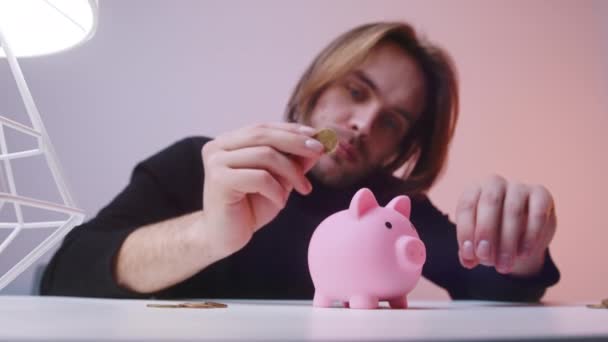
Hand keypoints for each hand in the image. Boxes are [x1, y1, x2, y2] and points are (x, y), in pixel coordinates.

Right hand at [200, 122, 323, 255]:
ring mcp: (216, 162)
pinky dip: (277, 189)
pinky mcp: (219, 180)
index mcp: (229, 142)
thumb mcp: (278, 181)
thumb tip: (318, 144)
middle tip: (319, 151)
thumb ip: (293, 162)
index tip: (316, 135)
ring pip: (264, 155)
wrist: (224, 237)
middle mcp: (218, 147)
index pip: (263, 127)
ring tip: (303, 189)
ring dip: (291, 171)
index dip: (291, 129)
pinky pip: (259, 177)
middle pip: (263, 135)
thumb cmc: (249, 208)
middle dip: (295, 142)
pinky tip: (280, 202)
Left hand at [455, 175, 556, 275]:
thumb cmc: (492, 236)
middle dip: (486, 233)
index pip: (466, 205)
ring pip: (513, 210)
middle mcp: (495, 183)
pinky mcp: (542, 195)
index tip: (470, 255)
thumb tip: (467, 260)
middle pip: (489, 203)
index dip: (466, 231)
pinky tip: (524, 254)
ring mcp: (519, 187)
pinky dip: (530, 237)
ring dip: (508, 241)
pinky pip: (537, 214)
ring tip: (504, 265)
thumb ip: (469, 252)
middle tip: (486, 259)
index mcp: (473, 190)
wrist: (522, 235)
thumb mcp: (477, 243)